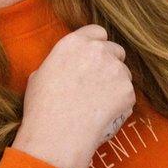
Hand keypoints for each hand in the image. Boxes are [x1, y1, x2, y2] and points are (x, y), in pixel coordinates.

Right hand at [13, 24, 135, 167]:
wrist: (57, 135)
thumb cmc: (42, 108)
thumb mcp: (39, 75)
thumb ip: (59, 62)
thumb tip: (66, 67)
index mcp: (74, 43)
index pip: (97, 32)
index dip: (97, 46)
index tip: (95, 59)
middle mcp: (98, 50)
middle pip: (115, 50)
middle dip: (111, 63)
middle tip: (100, 84)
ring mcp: (115, 69)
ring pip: (124, 72)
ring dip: (117, 83)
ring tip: (99, 104)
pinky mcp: (127, 90)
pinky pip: (128, 94)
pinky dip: (121, 104)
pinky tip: (105, 115)